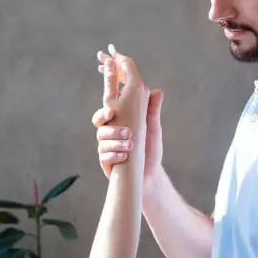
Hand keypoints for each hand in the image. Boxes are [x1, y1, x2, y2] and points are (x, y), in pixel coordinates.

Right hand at [93, 50, 163, 179]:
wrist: (147, 176)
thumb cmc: (149, 150)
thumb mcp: (152, 128)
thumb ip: (152, 110)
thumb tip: (158, 90)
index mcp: (121, 118)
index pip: (110, 101)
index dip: (105, 94)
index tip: (106, 81)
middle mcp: (111, 129)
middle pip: (98, 117)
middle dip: (102, 114)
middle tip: (111, 114)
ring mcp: (106, 144)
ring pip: (101, 136)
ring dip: (115, 138)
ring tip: (130, 143)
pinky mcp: (105, 159)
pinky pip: (104, 153)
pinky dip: (115, 154)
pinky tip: (125, 156)